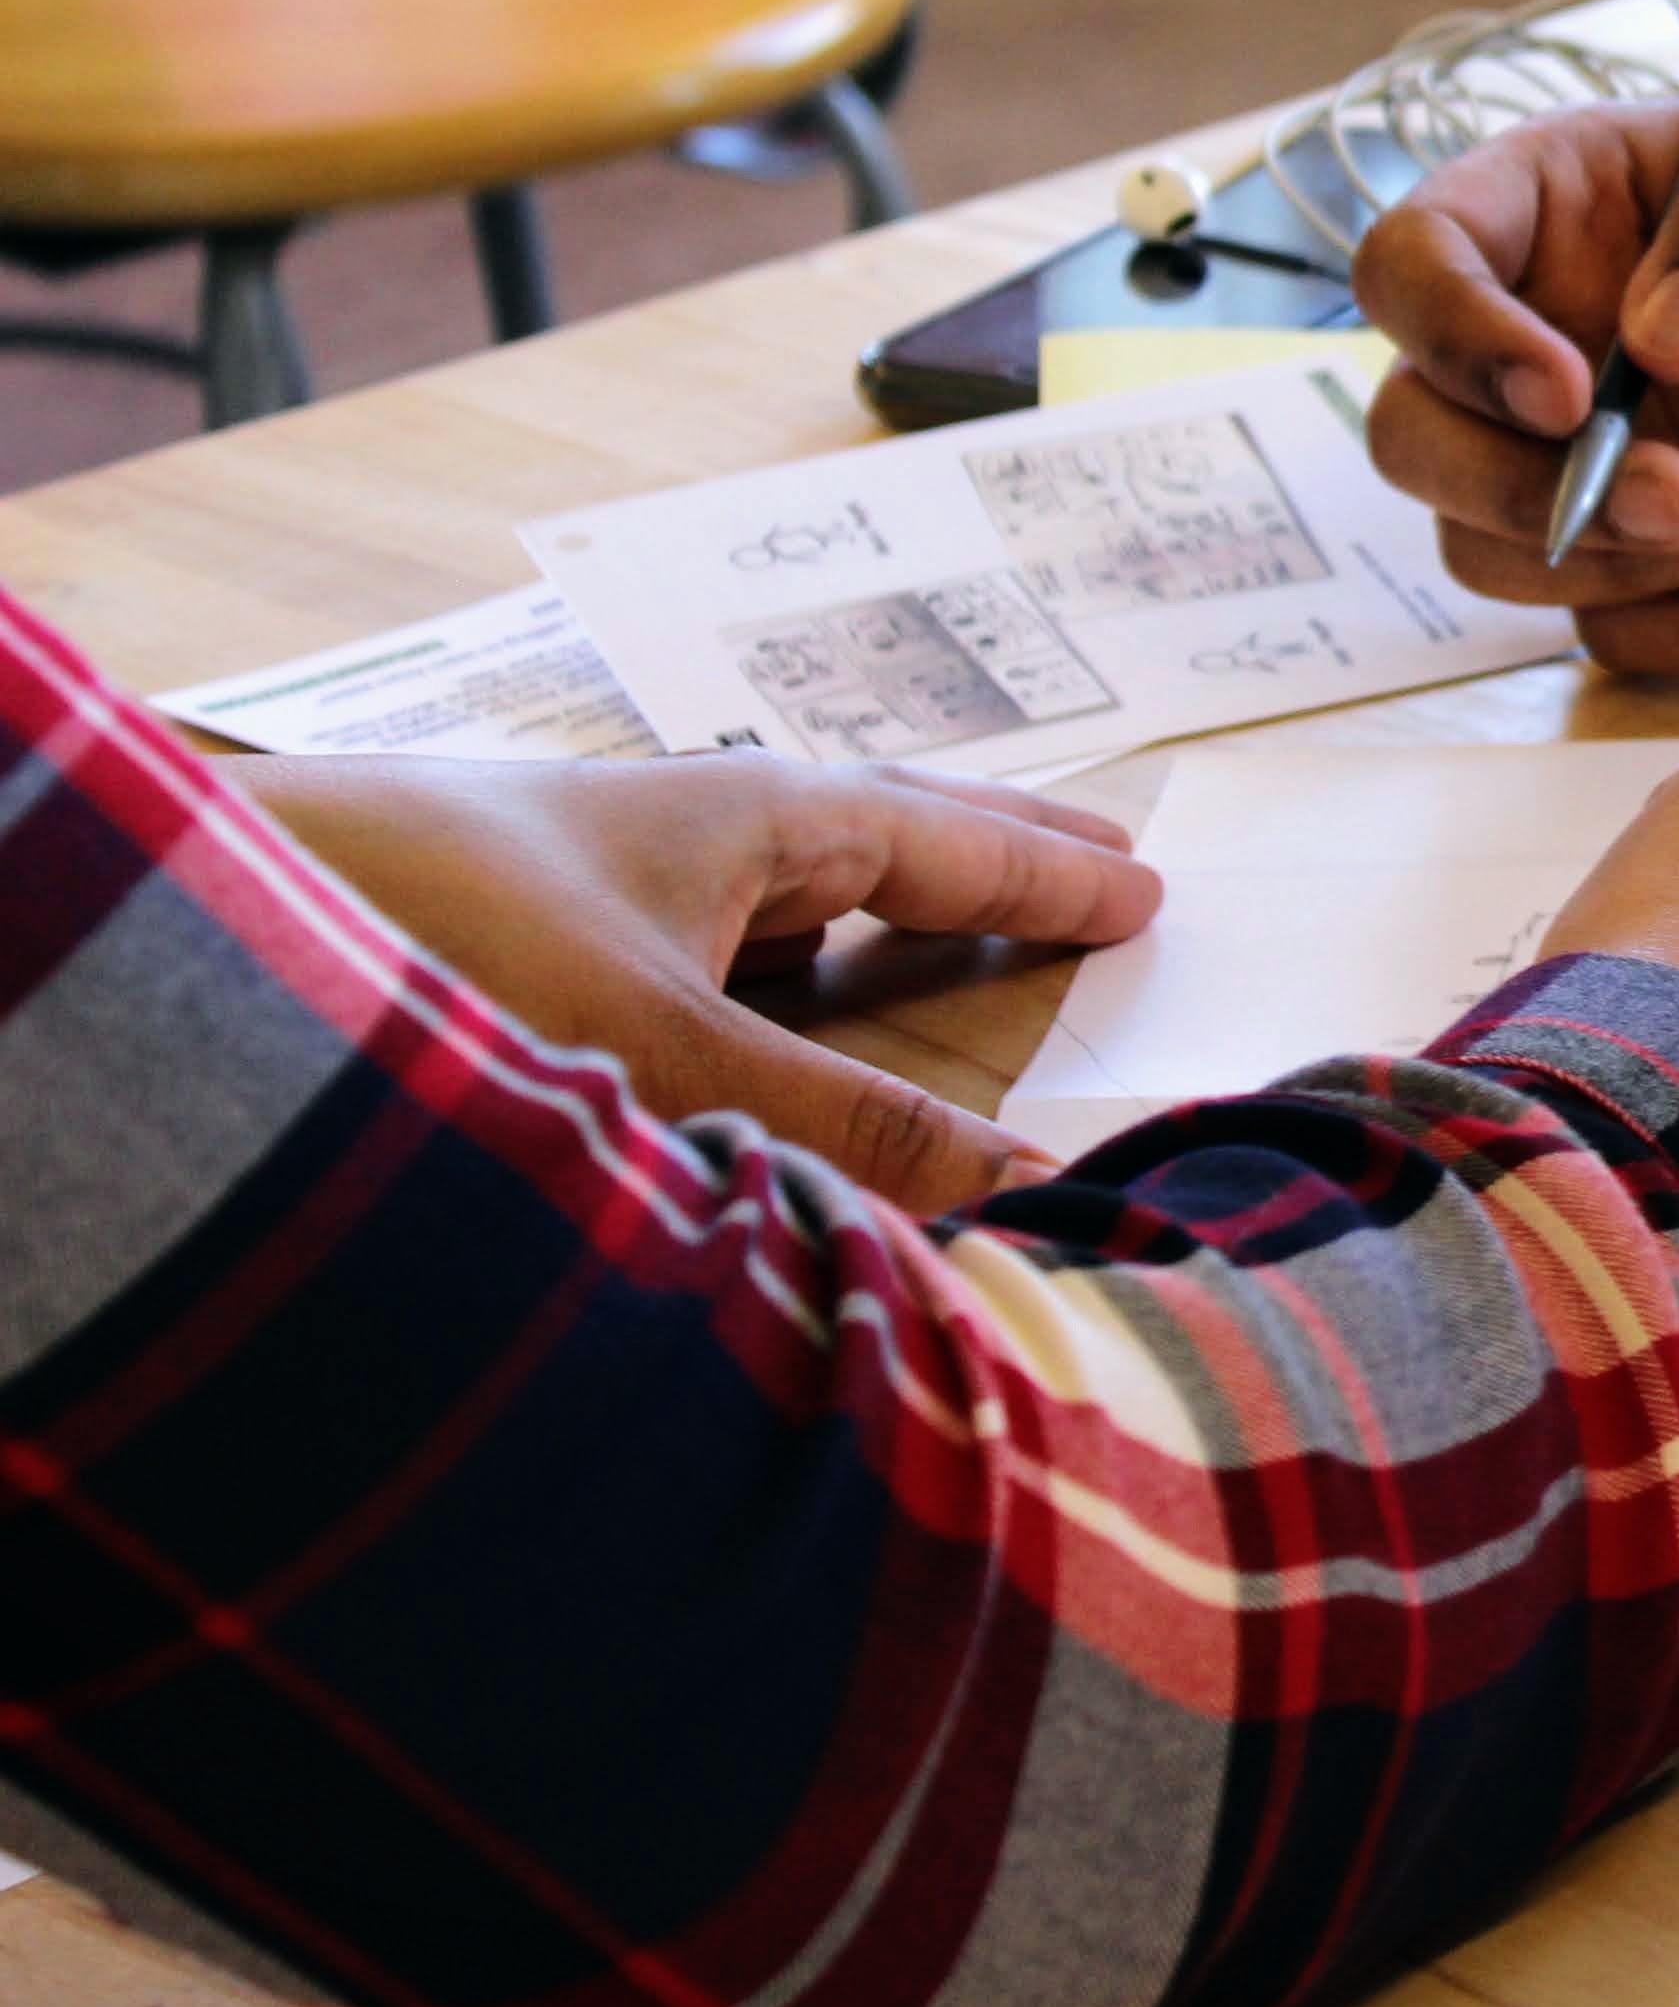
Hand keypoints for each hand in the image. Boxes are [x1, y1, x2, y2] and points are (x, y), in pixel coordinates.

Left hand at [227, 752, 1161, 1215]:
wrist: (204, 928)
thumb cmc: (435, 946)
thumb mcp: (668, 1051)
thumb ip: (845, 1133)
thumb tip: (1021, 1191)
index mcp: (742, 815)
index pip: (941, 835)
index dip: (1047, 869)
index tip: (1145, 882)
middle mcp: (678, 832)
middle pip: (874, 830)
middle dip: (986, 855)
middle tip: (1092, 864)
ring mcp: (598, 881)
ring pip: (781, 885)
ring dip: (878, 906)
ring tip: (948, 935)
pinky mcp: (523, 944)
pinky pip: (703, 944)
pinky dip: (777, 974)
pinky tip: (760, 1022)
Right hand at [1357, 100, 1678, 675]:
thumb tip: (1656, 337)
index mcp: (1565, 211)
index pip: (1412, 260)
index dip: (1454, 332)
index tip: (1570, 388)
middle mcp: (1550, 340)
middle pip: (1418, 437)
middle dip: (1523, 489)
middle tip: (1678, 496)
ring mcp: (1600, 463)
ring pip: (1496, 553)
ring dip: (1620, 566)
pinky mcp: (1671, 566)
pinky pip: (1617, 632)